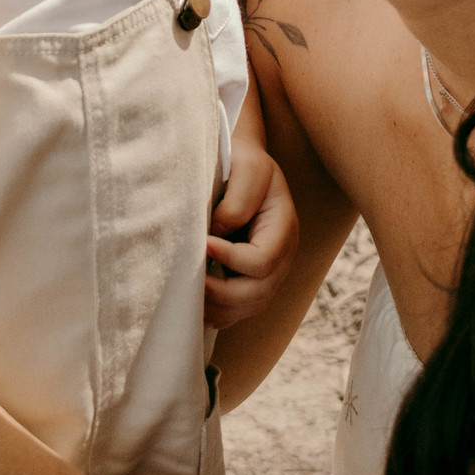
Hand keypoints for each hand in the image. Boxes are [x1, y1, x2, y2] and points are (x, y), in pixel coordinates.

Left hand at [204, 143, 298, 329]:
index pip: (262, 261)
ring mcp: (269, 272)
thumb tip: (217, 237)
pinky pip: (239, 310)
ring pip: (249, 307)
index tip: (203, 244)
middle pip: (259, 293)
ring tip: (190, 292)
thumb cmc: (244, 162)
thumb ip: (237, 201)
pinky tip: (196, 303)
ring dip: (218, 307)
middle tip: (190, 278)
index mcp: (284, 228)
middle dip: (222, 292)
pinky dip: (218, 312)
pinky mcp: (252, 280)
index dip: (231, 259)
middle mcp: (282, 256)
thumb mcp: (247, 167)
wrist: (243, 165)